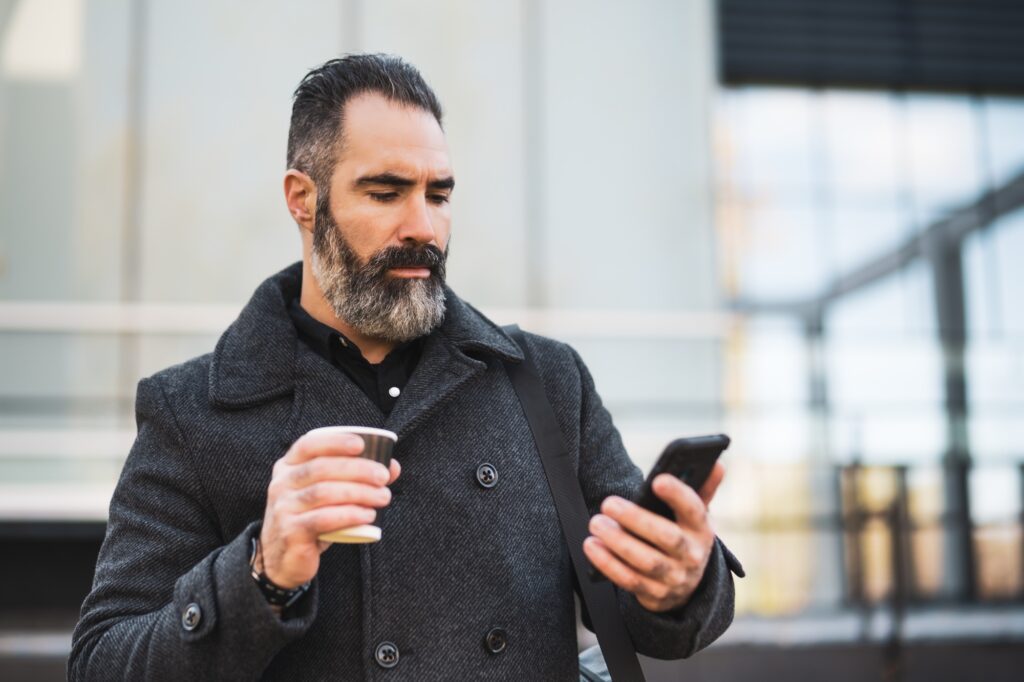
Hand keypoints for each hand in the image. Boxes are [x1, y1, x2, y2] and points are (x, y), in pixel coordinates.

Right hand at [257, 430, 400, 588]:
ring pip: (323, 492)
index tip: (361, 445)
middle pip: (321, 468)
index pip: (308, 445)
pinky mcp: (291, 532)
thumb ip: (356, 477)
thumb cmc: (310, 518)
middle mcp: (281, 484)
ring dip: (359, 492)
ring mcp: (283, 508)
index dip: (335, 442)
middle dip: (357, 469)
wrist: (284, 559)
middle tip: (383, 478)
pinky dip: (349, 514)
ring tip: (383, 497)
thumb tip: (392, 466)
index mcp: (288, 467)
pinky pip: (322, 519)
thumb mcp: (328, 494)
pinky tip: (368, 515)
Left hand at [583, 462, 724, 612]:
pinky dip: (608, 564)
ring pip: (646, 561)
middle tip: (609, 503)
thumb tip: (717, 464)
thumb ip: (702, 488)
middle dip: (636, 519)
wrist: (685, 585)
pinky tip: (593, 546)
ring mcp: (675, 578)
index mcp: (702, 530)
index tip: (658, 480)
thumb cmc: (683, 536)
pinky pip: (629, 580)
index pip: (694, 510)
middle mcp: (692, 555)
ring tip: (597, 524)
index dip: (677, 495)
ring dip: (618, 542)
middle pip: (667, 537)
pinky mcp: (655, 595)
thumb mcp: (695, 516)